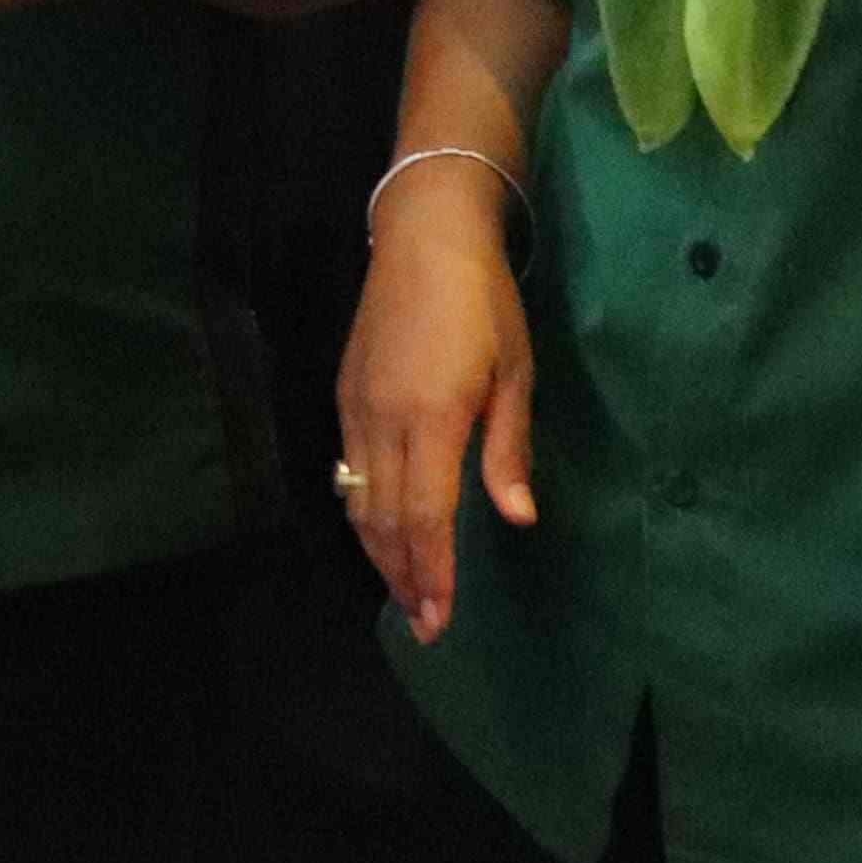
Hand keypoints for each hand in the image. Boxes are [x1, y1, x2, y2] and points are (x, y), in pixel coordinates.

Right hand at [336, 184, 538, 645]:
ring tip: (402, 593)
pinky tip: (379, 531)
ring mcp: (357, 407)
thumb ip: (508, 449)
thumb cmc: (484, 302)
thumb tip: (516, 518)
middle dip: (403, 577)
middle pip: (383, 519)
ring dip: (379, 552)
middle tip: (423, 626)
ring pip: (357, 499)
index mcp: (432, 417)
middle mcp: (384, 419)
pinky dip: (363, 512)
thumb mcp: (515, 373)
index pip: (425, 516)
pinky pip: (348, 469)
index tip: (439, 618)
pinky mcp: (345, 394)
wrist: (423, 237)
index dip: (431, 572)